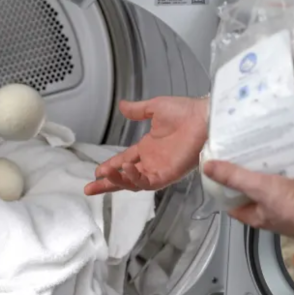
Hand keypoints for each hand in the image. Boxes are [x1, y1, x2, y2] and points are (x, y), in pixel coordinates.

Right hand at [84, 96, 207, 194]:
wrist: (204, 117)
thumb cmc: (185, 112)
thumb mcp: (155, 108)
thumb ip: (137, 111)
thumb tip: (122, 106)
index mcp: (148, 149)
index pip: (123, 161)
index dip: (110, 167)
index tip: (96, 172)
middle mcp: (152, 162)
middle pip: (124, 178)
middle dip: (107, 184)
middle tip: (89, 188)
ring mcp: (159, 170)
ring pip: (133, 183)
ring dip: (118, 181)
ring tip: (105, 177)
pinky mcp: (168, 174)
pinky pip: (148, 182)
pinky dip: (135, 178)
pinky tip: (126, 169)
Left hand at [202, 160, 293, 243]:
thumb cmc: (292, 206)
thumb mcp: (258, 188)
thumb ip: (233, 177)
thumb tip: (207, 168)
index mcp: (261, 218)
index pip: (237, 208)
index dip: (226, 194)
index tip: (219, 177)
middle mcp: (279, 214)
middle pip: (260, 194)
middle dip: (253, 177)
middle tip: (245, 155)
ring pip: (282, 184)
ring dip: (276, 169)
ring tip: (268, 148)